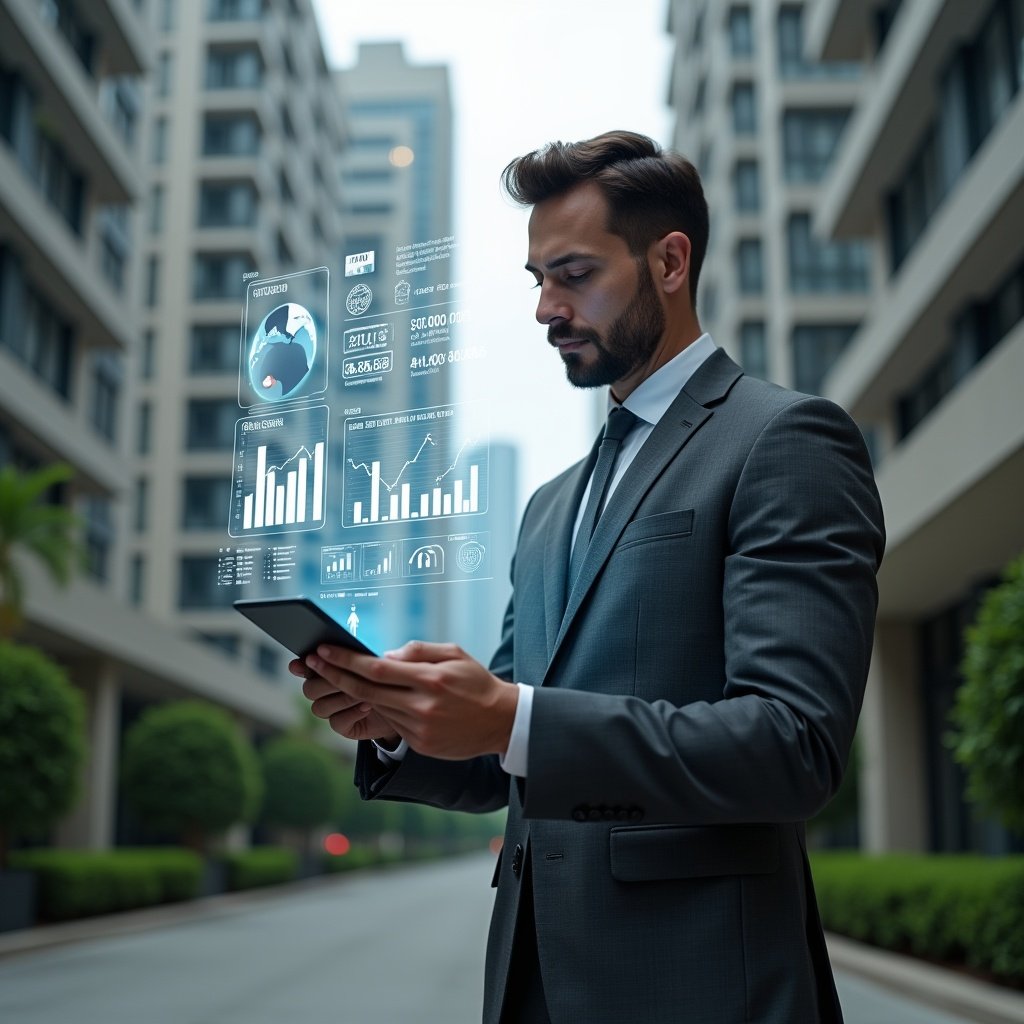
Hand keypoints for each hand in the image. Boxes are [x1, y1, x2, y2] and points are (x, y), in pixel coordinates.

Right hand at [288, 657, 400, 743]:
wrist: (403, 703)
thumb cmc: (388, 676)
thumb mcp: (380, 661)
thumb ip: (367, 655)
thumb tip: (364, 652)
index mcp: (328, 668)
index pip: (305, 666)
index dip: (302, 665)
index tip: (310, 658)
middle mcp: (325, 689)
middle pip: (309, 688)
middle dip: (327, 682)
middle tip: (344, 675)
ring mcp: (332, 709)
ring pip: (320, 707)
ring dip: (342, 698)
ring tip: (364, 692)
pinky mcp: (343, 726)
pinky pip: (336, 722)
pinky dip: (351, 713)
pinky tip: (368, 706)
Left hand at [303, 641, 518, 759]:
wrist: (501, 721)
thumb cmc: (476, 681)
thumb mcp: (454, 654)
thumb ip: (418, 651)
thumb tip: (385, 655)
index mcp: (430, 680)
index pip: (376, 668)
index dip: (345, 660)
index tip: (323, 650)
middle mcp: (423, 706)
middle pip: (366, 691)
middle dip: (334, 675)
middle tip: (313, 662)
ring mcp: (420, 729)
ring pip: (376, 707)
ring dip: (355, 692)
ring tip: (337, 675)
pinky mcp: (420, 745)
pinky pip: (391, 723)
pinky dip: (381, 708)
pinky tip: (375, 697)